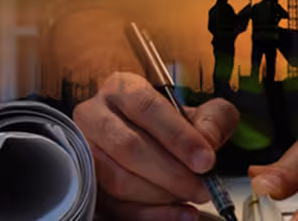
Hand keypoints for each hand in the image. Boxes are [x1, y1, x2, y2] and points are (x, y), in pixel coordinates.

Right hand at [74, 72, 239, 220]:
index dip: (178, 136)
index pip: (146, 107)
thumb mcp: (203, 114)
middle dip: (171, 173)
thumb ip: (213, 120)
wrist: (157, 147)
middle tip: (202, 187)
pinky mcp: (88, 184)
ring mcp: (84, 151)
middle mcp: (94, 115)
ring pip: (117, 179)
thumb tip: (206, 142)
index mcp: (122, 89)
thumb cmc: (176, 128)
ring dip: (160, 195)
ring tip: (191, 197)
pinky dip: (151, 214)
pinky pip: (115, 206)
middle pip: (127, 146)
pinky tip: (180, 213)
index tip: (205, 160)